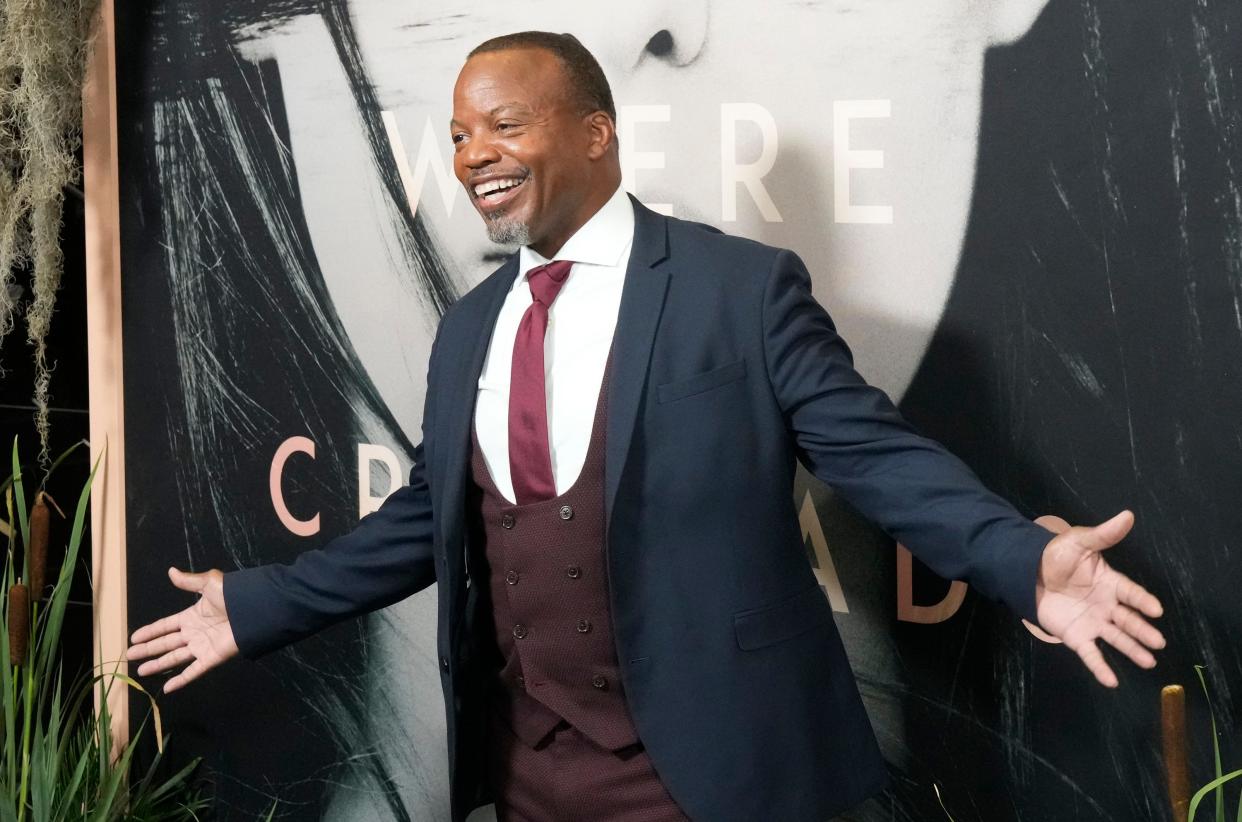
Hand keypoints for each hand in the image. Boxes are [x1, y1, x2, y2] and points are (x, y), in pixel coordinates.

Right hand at [125, 567, 239, 692]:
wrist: (252, 610)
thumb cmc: (232, 595)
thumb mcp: (208, 583)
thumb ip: (189, 582)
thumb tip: (171, 571)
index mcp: (192, 616)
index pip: (166, 625)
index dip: (150, 631)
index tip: (134, 637)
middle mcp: (195, 632)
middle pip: (166, 643)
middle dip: (148, 649)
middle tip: (129, 655)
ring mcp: (202, 646)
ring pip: (175, 658)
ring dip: (158, 664)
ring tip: (140, 671)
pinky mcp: (212, 658)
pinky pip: (193, 671)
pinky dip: (181, 680)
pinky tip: (166, 688)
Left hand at [1033, 510, 1164, 687]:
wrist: (1028, 573)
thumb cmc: (1057, 556)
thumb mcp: (1079, 542)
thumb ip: (1103, 535)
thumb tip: (1127, 515)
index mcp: (1110, 582)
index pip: (1130, 592)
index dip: (1142, 600)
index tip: (1156, 609)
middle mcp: (1106, 605)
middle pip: (1128, 619)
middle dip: (1143, 630)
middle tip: (1158, 642)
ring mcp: (1092, 622)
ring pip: (1116, 638)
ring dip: (1131, 650)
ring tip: (1149, 662)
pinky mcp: (1076, 636)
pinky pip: (1090, 654)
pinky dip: (1100, 667)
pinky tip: (1112, 681)